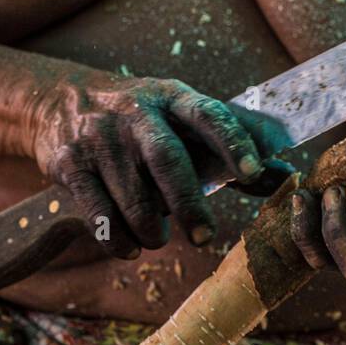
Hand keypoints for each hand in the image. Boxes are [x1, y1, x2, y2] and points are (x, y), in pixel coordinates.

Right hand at [28, 73, 291, 258]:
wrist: (60, 100)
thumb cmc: (141, 117)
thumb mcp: (180, 115)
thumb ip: (230, 145)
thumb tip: (285, 175)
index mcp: (172, 97)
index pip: (208, 114)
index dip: (233, 141)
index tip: (254, 171)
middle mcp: (136, 112)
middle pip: (166, 158)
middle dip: (188, 202)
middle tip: (205, 237)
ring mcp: (100, 137)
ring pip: (132, 192)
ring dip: (150, 227)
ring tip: (158, 240)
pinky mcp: (69, 163)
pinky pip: (96, 210)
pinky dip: (115, 237)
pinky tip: (128, 247)